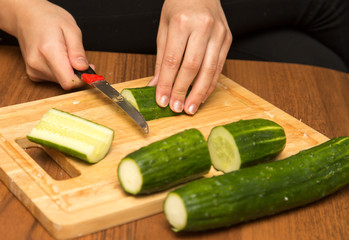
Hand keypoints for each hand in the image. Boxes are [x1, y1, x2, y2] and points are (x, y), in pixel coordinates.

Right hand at [0, 0, 88, 89]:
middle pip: (66, 82)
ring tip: (66, 54)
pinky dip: (60, 72)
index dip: (83, 78)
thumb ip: (77, 51)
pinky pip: (53, 79)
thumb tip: (83, 68)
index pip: (69, 81)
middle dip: (77, 73)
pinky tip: (57, 58)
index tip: (89, 69)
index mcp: (49, 51)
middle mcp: (38, 63)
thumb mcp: (71, 29)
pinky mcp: (33, 74)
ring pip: (61, 81)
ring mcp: (33, 70)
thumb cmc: (49, 19)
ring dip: (68, 72)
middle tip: (79, 58)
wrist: (27, 17)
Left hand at [148, 0, 231, 114]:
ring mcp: (218, 33)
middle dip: (182, 91)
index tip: (161, 100)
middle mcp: (202, 27)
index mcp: (182, 22)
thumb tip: (156, 84)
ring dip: (199, 93)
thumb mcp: (163, 27)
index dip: (166, 84)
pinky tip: (202, 95)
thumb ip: (161, 58)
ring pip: (208, 70)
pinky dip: (210, 83)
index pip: (172, 61)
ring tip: (190, 108)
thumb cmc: (179, 5)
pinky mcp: (227, 38)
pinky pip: (219, 66)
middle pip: (191, 68)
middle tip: (176, 108)